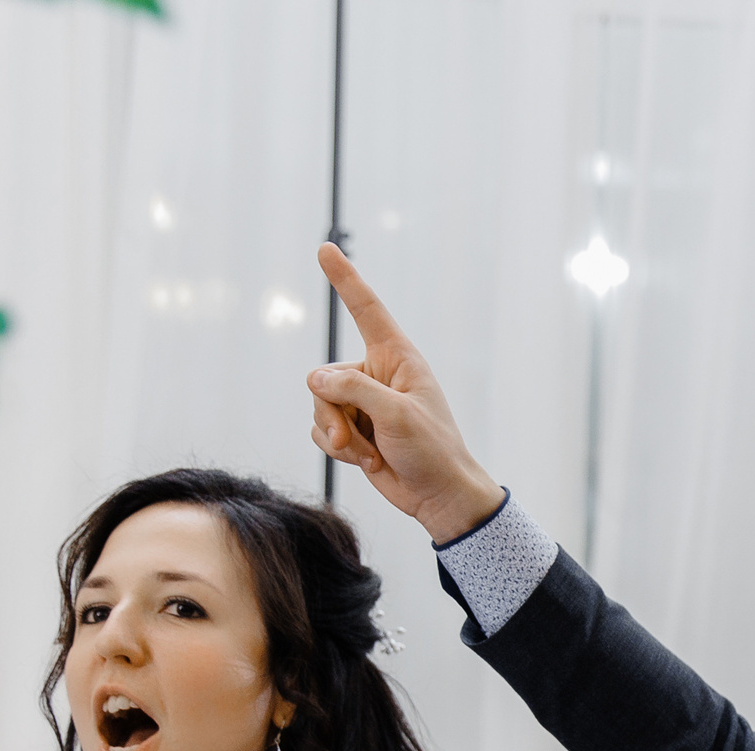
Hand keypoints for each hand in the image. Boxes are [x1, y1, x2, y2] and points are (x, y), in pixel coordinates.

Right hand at [307, 244, 505, 542]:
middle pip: (325, 378)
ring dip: (338, 437)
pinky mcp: (353, 429)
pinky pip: (321, 430)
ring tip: (369, 454)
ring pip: (319, 406)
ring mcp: (362, 403)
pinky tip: (366, 462)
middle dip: (334, 413)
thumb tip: (315, 379)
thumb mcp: (397, 415)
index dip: (346, 280)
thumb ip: (353, 389)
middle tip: (357, 441)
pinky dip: (337, 450)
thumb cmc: (432, 451)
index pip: (367, 311)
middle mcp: (376, 375)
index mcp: (398, 359)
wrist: (439, 497)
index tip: (326, 249)